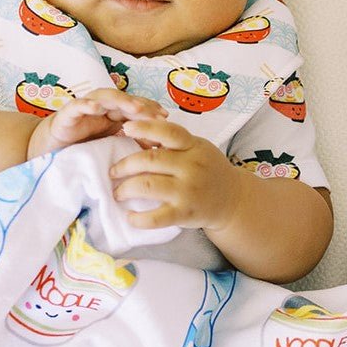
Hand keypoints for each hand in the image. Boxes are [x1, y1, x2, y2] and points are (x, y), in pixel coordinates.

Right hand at [27, 90, 165, 158]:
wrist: (49, 151)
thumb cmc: (82, 148)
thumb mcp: (110, 147)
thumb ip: (130, 144)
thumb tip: (157, 149)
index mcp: (113, 115)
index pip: (135, 107)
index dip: (150, 109)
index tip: (166, 117)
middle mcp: (101, 108)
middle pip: (124, 101)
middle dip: (141, 105)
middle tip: (156, 113)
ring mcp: (85, 110)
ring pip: (104, 98)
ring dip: (121, 101)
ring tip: (134, 108)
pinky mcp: (66, 115)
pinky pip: (77, 106)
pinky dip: (86, 104)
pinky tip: (95, 107)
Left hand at [108, 117, 242, 231]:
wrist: (232, 200)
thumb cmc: (208, 170)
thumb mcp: (198, 149)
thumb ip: (174, 143)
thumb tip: (138, 134)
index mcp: (193, 147)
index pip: (168, 132)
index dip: (145, 128)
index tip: (125, 128)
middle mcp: (192, 167)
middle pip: (150, 160)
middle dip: (124, 165)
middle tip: (114, 171)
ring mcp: (188, 191)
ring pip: (147, 186)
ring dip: (125, 188)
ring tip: (118, 192)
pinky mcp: (185, 213)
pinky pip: (156, 217)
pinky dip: (138, 218)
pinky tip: (130, 217)